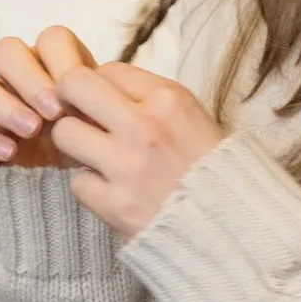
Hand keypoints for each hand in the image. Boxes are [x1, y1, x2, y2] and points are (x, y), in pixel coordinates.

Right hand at [0, 26, 96, 168]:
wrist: (81, 187)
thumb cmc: (96, 146)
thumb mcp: (104, 124)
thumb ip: (98, 102)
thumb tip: (93, 92)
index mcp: (54, 64)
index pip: (51, 39)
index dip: (62, 61)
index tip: (76, 96)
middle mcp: (17, 76)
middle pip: (5, 50)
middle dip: (28, 79)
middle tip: (53, 113)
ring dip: (0, 103)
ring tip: (31, 131)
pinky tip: (9, 153)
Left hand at [48, 61, 222, 239]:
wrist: (236, 232)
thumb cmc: (212, 173)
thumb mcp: (192, 119)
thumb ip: (148, 101)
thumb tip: (100, 88)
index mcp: (170, 100)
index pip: (108, 69)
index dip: (101, 86)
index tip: (106, 104)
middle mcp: (146, 127)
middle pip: (73, 85)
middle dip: (69, 100)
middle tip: (79, 118)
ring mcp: (128, 166)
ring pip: (65, 133)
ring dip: (75, 145)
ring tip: (96, 157)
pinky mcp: (116, 204)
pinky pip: (77, 182)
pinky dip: (90, 188)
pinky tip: (112, 191)